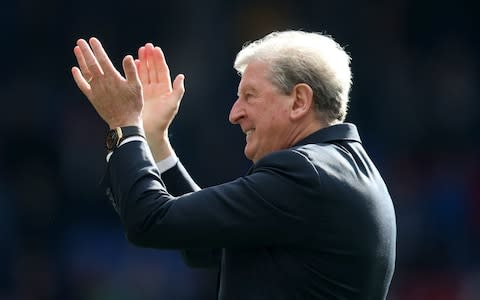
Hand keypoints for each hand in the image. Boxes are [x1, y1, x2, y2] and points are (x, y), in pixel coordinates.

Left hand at [71, 37, 142, 128]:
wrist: (124, 122)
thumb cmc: (133, 104)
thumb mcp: (137, 87)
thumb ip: (131, 71)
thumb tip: (127, 56)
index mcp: (113, 78)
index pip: (103, 59)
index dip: (97, 49)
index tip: (93, 40)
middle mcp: (102, 82)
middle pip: (91, 63)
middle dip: (86, 51)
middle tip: (80, 41)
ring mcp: (95, 90)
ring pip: (85, 72)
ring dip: (80, 60)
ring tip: (77, 50)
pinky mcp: (92, 98)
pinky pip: (82, 85)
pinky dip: (78, 77)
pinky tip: (75, 70)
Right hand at [136, 43, 184, 159]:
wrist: (151, 131)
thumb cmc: (163, 120)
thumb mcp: (172, 104)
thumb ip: (178, 91)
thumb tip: (181, 77)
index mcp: (165, 89)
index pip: (162, 70)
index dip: (159, 60)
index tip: (156, 49)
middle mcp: (156, 88)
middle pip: (153, 69)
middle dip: (150, 57)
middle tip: (146, 46)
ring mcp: (147, 90)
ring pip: (144, 72)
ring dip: (142, 62)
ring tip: (139, 51)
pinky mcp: (138, 94)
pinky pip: (136, 80)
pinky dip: (135, 71)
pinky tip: (132, 63)